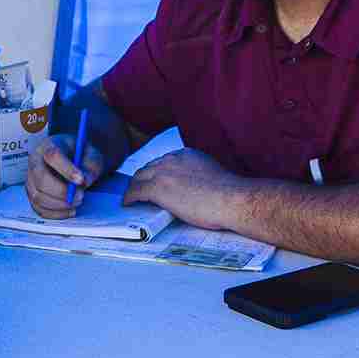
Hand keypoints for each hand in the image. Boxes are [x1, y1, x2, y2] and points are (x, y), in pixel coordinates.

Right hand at [25, 134, 104, 218]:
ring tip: (77, 202)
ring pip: (38, 196)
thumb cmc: (82, 157)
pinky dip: (56, 213)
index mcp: (49, 145)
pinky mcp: (32, 194)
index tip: (81, 180)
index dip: (66, 169)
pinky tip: (70, 210)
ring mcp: (31, 179)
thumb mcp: (92, 157)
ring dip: (59, 204)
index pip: (53, 155)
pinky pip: (39, 209)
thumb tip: (84, 181)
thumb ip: (90, 168)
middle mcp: (35, 161)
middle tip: (81, 196)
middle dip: (61, 191)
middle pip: (41, 179)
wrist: (75, 162)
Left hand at [122, 148, 250, 230]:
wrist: (230, 199)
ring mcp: (163, 173)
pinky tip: (128, 203)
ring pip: (139, 178)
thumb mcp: (211, 174)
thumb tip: (193, 187)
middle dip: (144, 178)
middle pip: (149, 168)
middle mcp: (172, 159)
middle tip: (141, 189)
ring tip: (132, 197)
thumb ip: (197, 175)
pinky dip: (130, 197)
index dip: (158, 172)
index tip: (156, 180)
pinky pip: (136, 192)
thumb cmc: (229, 193)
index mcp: (186, 154)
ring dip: (134, 187)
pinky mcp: (157, 188)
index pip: (164, 162)